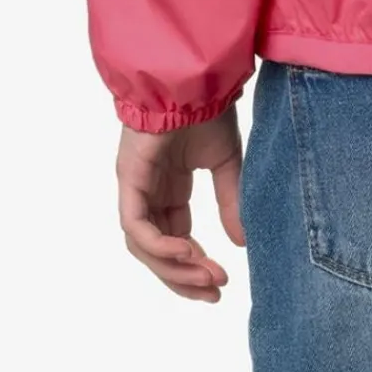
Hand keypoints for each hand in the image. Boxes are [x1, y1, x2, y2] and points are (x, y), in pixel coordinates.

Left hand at [116, 105, 246, 301]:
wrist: (195, 78)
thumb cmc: (208, 108)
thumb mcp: (226, 163)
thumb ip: (231, 200)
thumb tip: (241, 244)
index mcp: (168, 187)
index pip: (174, 238)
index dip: (194, 265)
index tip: (220, 282)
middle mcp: (148, 191)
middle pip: (156, 250)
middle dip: (183, 276)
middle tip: (214, 293)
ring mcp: (135, 186)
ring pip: (143, 245)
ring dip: (174, 268)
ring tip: (207, 277)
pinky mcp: (129, 179)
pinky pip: (136, 226)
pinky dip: (159, 245)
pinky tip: (188, 253)